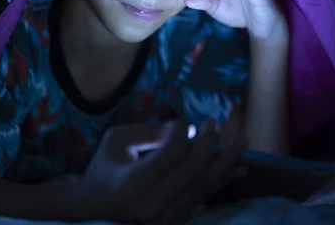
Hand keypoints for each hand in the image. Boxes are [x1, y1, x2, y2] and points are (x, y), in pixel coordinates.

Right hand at [77, 120, 245, 223]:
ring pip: (205, 185)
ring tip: (242, 141)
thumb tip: (184, 128)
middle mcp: (154, 204)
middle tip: (214, 122)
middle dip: (209, 142)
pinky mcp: (175, 222)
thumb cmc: (102, 172)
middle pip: (195, 169)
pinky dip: (223, 180)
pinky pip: (204, 198)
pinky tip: (240, 168)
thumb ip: (148, 132)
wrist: (92, 213)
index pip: (172, 152)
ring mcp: (167, 217)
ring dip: (226, 160)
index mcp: (135, 183)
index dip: (183, 131)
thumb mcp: (116, 142)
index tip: (185, 121)